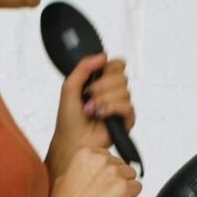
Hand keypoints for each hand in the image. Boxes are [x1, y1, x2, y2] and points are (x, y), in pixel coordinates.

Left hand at [50, 53, 133, 168]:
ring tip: (91, 109)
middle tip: (89, 95)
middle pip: (122, 76)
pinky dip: (111, 109)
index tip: (95, 76)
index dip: (108, 68)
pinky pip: (128, 107)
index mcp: (102, 82)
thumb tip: (103, 55)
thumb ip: (84, 67)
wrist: (71, 141)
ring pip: (124, 91)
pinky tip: (101, 115)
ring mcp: (120, 106)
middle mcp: (113, 92)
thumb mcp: (70, 86)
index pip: (117, 65)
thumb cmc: (69, 119)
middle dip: (102, 86)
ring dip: (103, 100)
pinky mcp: (126, 120)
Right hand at [52, 146, 140, 196]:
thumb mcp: (66, 176)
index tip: (101, 183)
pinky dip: (131, 196)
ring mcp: (114, 172)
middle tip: (106, 194)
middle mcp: (102, 159)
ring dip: (125, 186)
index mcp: (87, 153)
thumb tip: (90, 172)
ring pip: (131, 175)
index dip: (107, 172)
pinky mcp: (123, 186)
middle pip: (121, 165)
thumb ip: (82, 169)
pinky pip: (137, 187)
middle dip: (116, 179)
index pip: (108, 157)